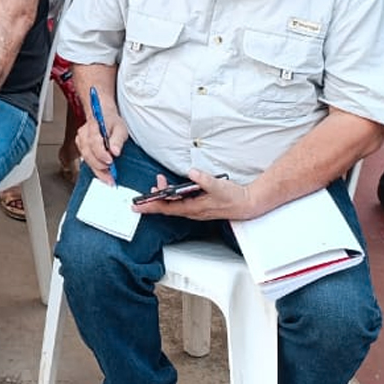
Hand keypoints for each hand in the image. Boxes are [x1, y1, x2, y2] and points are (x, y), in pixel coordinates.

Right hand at [75, 108, 126, 186]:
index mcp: (94, 125)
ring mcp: (80, 140)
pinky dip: (95, 168)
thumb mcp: (120, 128)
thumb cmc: (112, 123)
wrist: (103, 117)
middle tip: (110, 174)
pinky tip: (103, 174)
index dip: (101, 154)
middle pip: (88, 152)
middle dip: (99, 165)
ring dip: (97, 169)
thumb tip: (115, 152)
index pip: (94, 142)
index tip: (110, 161)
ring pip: (86, 158)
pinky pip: (86, 160)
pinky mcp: (80, 147)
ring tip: (108, 178)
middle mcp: (84, 133)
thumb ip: (118, 140)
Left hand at [134, 169, 256, 220]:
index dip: (150, 207)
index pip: (166, 208)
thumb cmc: (233, 198)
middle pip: (167, 207)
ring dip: (164, 196)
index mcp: (193, 208)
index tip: (137, 206)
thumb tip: (191, 173)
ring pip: (173, 205)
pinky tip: (172, 189)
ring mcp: (195, 209)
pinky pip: (180, 203)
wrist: (247, 205)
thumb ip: (204, 179)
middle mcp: (192, 211)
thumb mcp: (219, 186)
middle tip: (147, 189)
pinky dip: (173, 196)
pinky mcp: (199, 206)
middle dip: (154, 199)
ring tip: (158, 183)